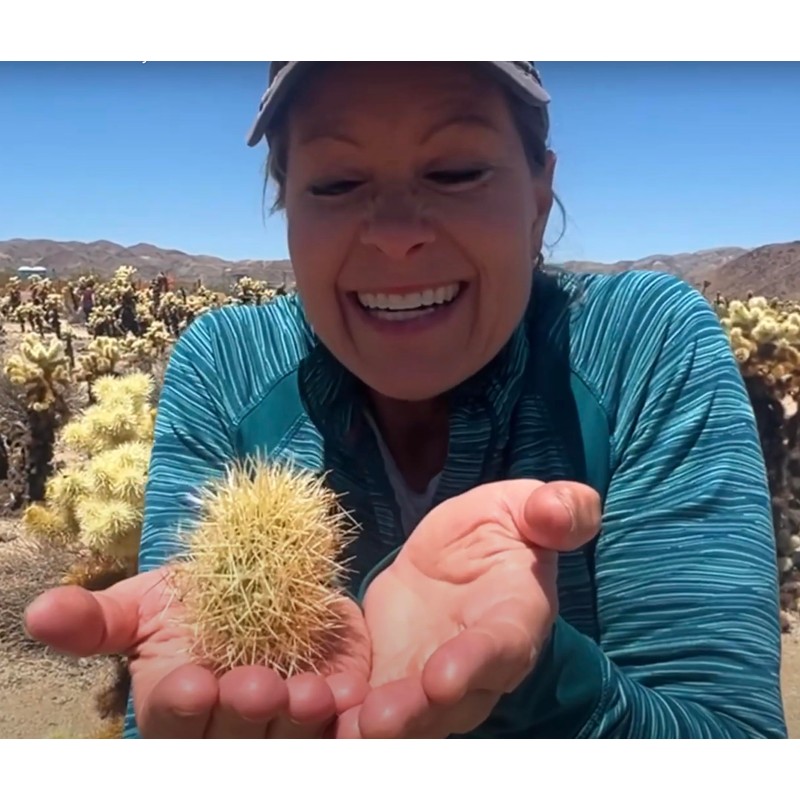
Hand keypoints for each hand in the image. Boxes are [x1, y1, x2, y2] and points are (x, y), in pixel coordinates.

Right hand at [23, 567, 370, 736]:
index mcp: (178, 705)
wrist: (269, 583)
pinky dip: (358, 726)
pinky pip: (345, 735)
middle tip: (257, 684)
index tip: (193, 683)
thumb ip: (101, 619)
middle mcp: (229, 727)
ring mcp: (285, 725)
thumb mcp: (147, 602)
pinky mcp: (335, 715)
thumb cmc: (198, 597)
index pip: (172, 722)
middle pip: (233, 742)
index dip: (181, 708)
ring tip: (311, 691)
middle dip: (243, 716)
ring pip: (290, 743)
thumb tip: (39, 611)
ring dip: (299, 723)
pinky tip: (360, 703)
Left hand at [336, 479, 600, 737]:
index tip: (441, 679)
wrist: (459, 559)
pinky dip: (335, 712)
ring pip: (404, 718)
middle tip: (374, 722)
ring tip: (335, 728)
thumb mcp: (524, 508)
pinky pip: (362, 702)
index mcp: (512, 621)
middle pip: (447, 705)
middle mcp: (473, 668)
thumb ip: (558, 510)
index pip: (499, 650)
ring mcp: (426, 681)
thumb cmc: (498, 532)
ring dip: (369, 727)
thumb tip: (555, 510)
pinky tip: (305, 707)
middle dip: (413, 715)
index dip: (473, 665)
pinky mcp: (385, 677)